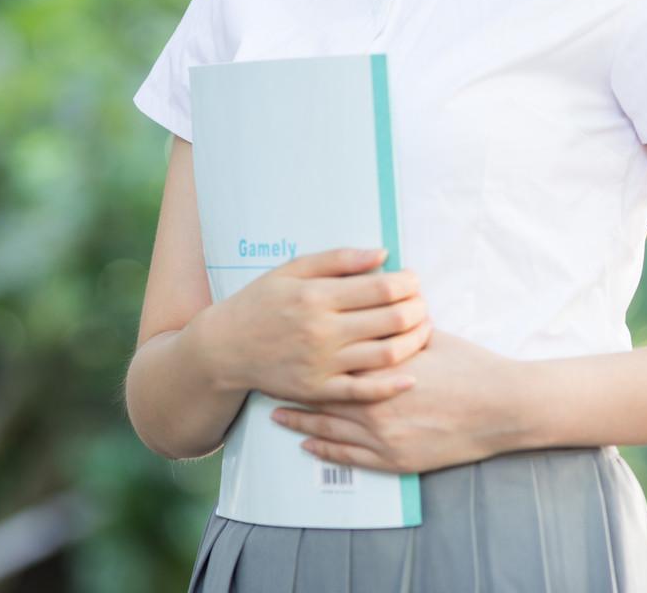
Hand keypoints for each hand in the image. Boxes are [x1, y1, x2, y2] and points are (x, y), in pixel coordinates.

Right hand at [198, 247, 431, 405]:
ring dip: (414, 341)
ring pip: (386, 355)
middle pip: (391, 321)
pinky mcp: (318, 391)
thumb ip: (338, 260)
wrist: (225, 348)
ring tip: (421, 330)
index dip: (408, 284)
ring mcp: (321, 364)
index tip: (412, 281)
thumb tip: (382, 254)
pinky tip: (411, 376)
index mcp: (317, 296)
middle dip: (417, 310)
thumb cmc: (261, 303)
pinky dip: (393, 385)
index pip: (382, 289)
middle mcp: (322, 331)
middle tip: (422, 304)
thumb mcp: (292, 270)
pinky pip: (364, 391)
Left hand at [267, 326, 523, 474]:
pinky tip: (308, 444)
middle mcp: (374, 402)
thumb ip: (398, 331)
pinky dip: (324, 450)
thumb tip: (379, 312)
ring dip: (300, 421)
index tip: (283, 350)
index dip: (305, 357)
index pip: (331, 361)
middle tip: (266, 383)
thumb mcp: (431, 338)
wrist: (501, 406)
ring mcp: (382, 435)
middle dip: (292, 390)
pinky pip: (348, 457)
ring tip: (276, 415)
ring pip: (328, 428)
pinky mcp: (394, 459)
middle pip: (321, 395)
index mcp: (380, 368)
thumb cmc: (470, 367)